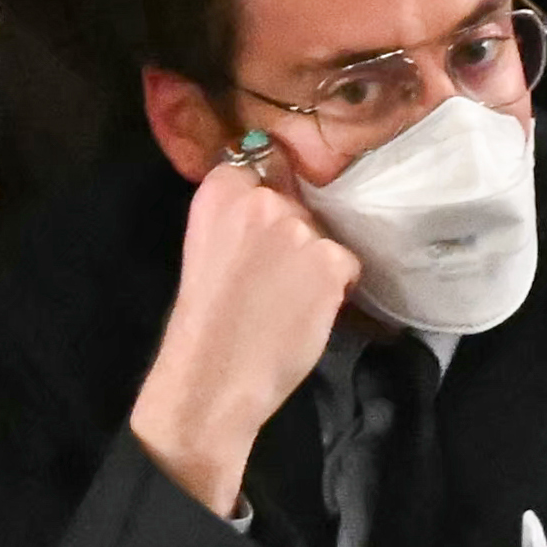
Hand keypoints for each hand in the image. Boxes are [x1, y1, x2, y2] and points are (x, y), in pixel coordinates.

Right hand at [129, 150, 364, 520]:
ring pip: (322, 234)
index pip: (257, 163)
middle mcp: (262, 199)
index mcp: (219, 193)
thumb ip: (237, 217)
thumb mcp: (207, 250)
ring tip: (284, 301)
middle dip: (290, 232)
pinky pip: (344, 264)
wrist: (211, 384)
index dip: (262, 197)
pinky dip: (333, 288)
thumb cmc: (203, 326)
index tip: (253, 231)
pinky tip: (304, 314)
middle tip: (267, 279)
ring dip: (313, 261)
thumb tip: (277, 195)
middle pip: (295, 201)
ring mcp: (300, 228)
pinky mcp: (331, 260)